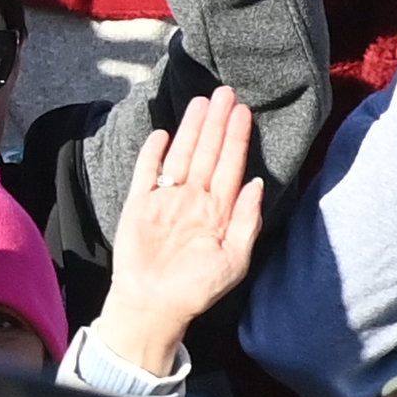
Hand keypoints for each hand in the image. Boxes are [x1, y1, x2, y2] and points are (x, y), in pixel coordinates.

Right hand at [90, 78, 263, 367]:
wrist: (154, 304)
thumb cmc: (198, 287)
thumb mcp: (235, 259)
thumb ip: (247, 221)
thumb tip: (257, 183)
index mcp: (219, 210)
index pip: (231, 165)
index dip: (236, 138)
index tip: (243, 111)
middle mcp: (194, 199)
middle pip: (208, 153)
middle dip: (217, 123)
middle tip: (225, 92)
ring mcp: (166, 200)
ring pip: (181, 156)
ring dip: (191, 129)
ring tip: (201, 102)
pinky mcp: (139, 205)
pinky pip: (146, 173)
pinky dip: (153, 154)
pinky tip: (163, 134)